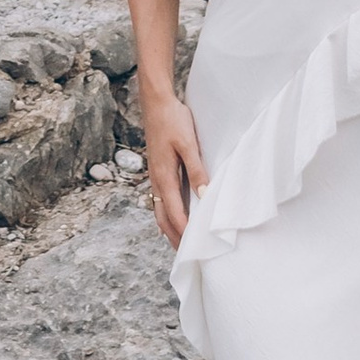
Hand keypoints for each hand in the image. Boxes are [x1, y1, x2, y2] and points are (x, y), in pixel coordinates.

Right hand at [143, 92, 208, 243]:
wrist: (156, 102)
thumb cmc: (173, 120)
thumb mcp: (188, 144)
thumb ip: (196, 170)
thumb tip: (204, 194)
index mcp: (164, 177)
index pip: (175, 214)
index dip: (185, 233)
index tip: (195, 249)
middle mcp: (157, 180)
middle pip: (163, 218)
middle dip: (174, 237)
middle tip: (186, 257)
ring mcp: (155, 176)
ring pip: (159, 210)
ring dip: (169, 227)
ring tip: (179, 242)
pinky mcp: (157, 170)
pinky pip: (160, 199)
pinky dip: (166, 213)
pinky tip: (174, 214)